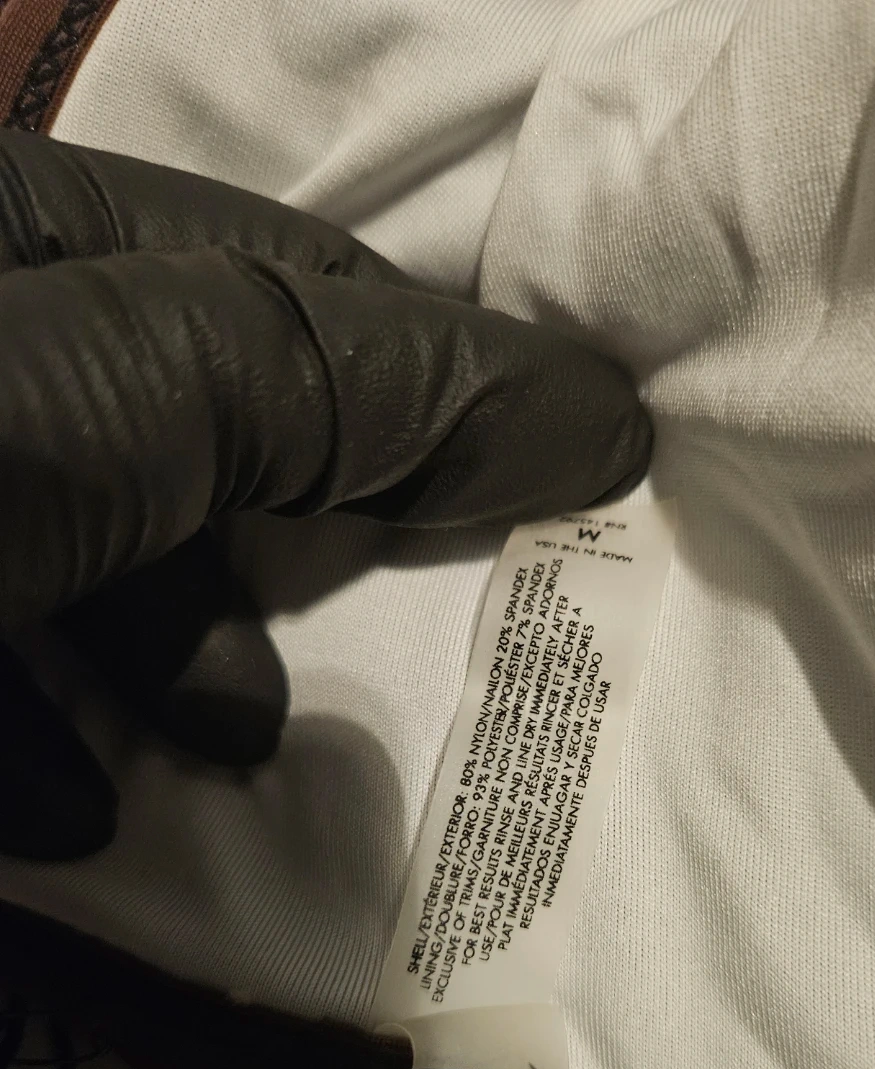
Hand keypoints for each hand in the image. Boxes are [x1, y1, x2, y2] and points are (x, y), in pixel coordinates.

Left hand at [0, 130, 650, 860]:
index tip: (562, 487)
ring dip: (173, 674)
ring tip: (230, 750)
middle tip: (395, 649)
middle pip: (198, 441)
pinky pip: (3, 675)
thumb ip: (346, 378)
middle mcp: (2, 357)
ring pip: (94, 572)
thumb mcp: (139, 382)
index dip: (440, 383)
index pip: (295, 285)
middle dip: (300, 553)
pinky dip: (45, 747)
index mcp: (46, 234)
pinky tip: (71, 808)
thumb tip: (596, 420)